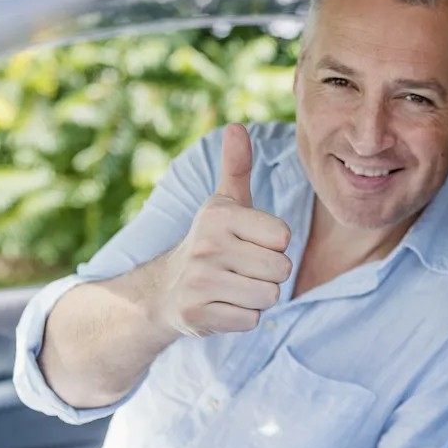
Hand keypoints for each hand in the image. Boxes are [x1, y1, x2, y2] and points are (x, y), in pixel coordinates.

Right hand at [151, 123, 294, 336]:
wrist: (163, 291)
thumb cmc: (211, 242)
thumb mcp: (223, 203)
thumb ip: (236, 167)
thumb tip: (236, 127)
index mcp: (219, 214)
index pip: (284, 237)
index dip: (274, 245)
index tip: (249, 243)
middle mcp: (207, 244)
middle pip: (281, 269)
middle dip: (268, 274)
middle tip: (240, 269)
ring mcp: (199, 280)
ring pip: (269, 296)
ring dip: (257, 296)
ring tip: (232, 286)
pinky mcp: (197, 313)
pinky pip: (251, 320)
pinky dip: (242, 317)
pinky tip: (221, 305)